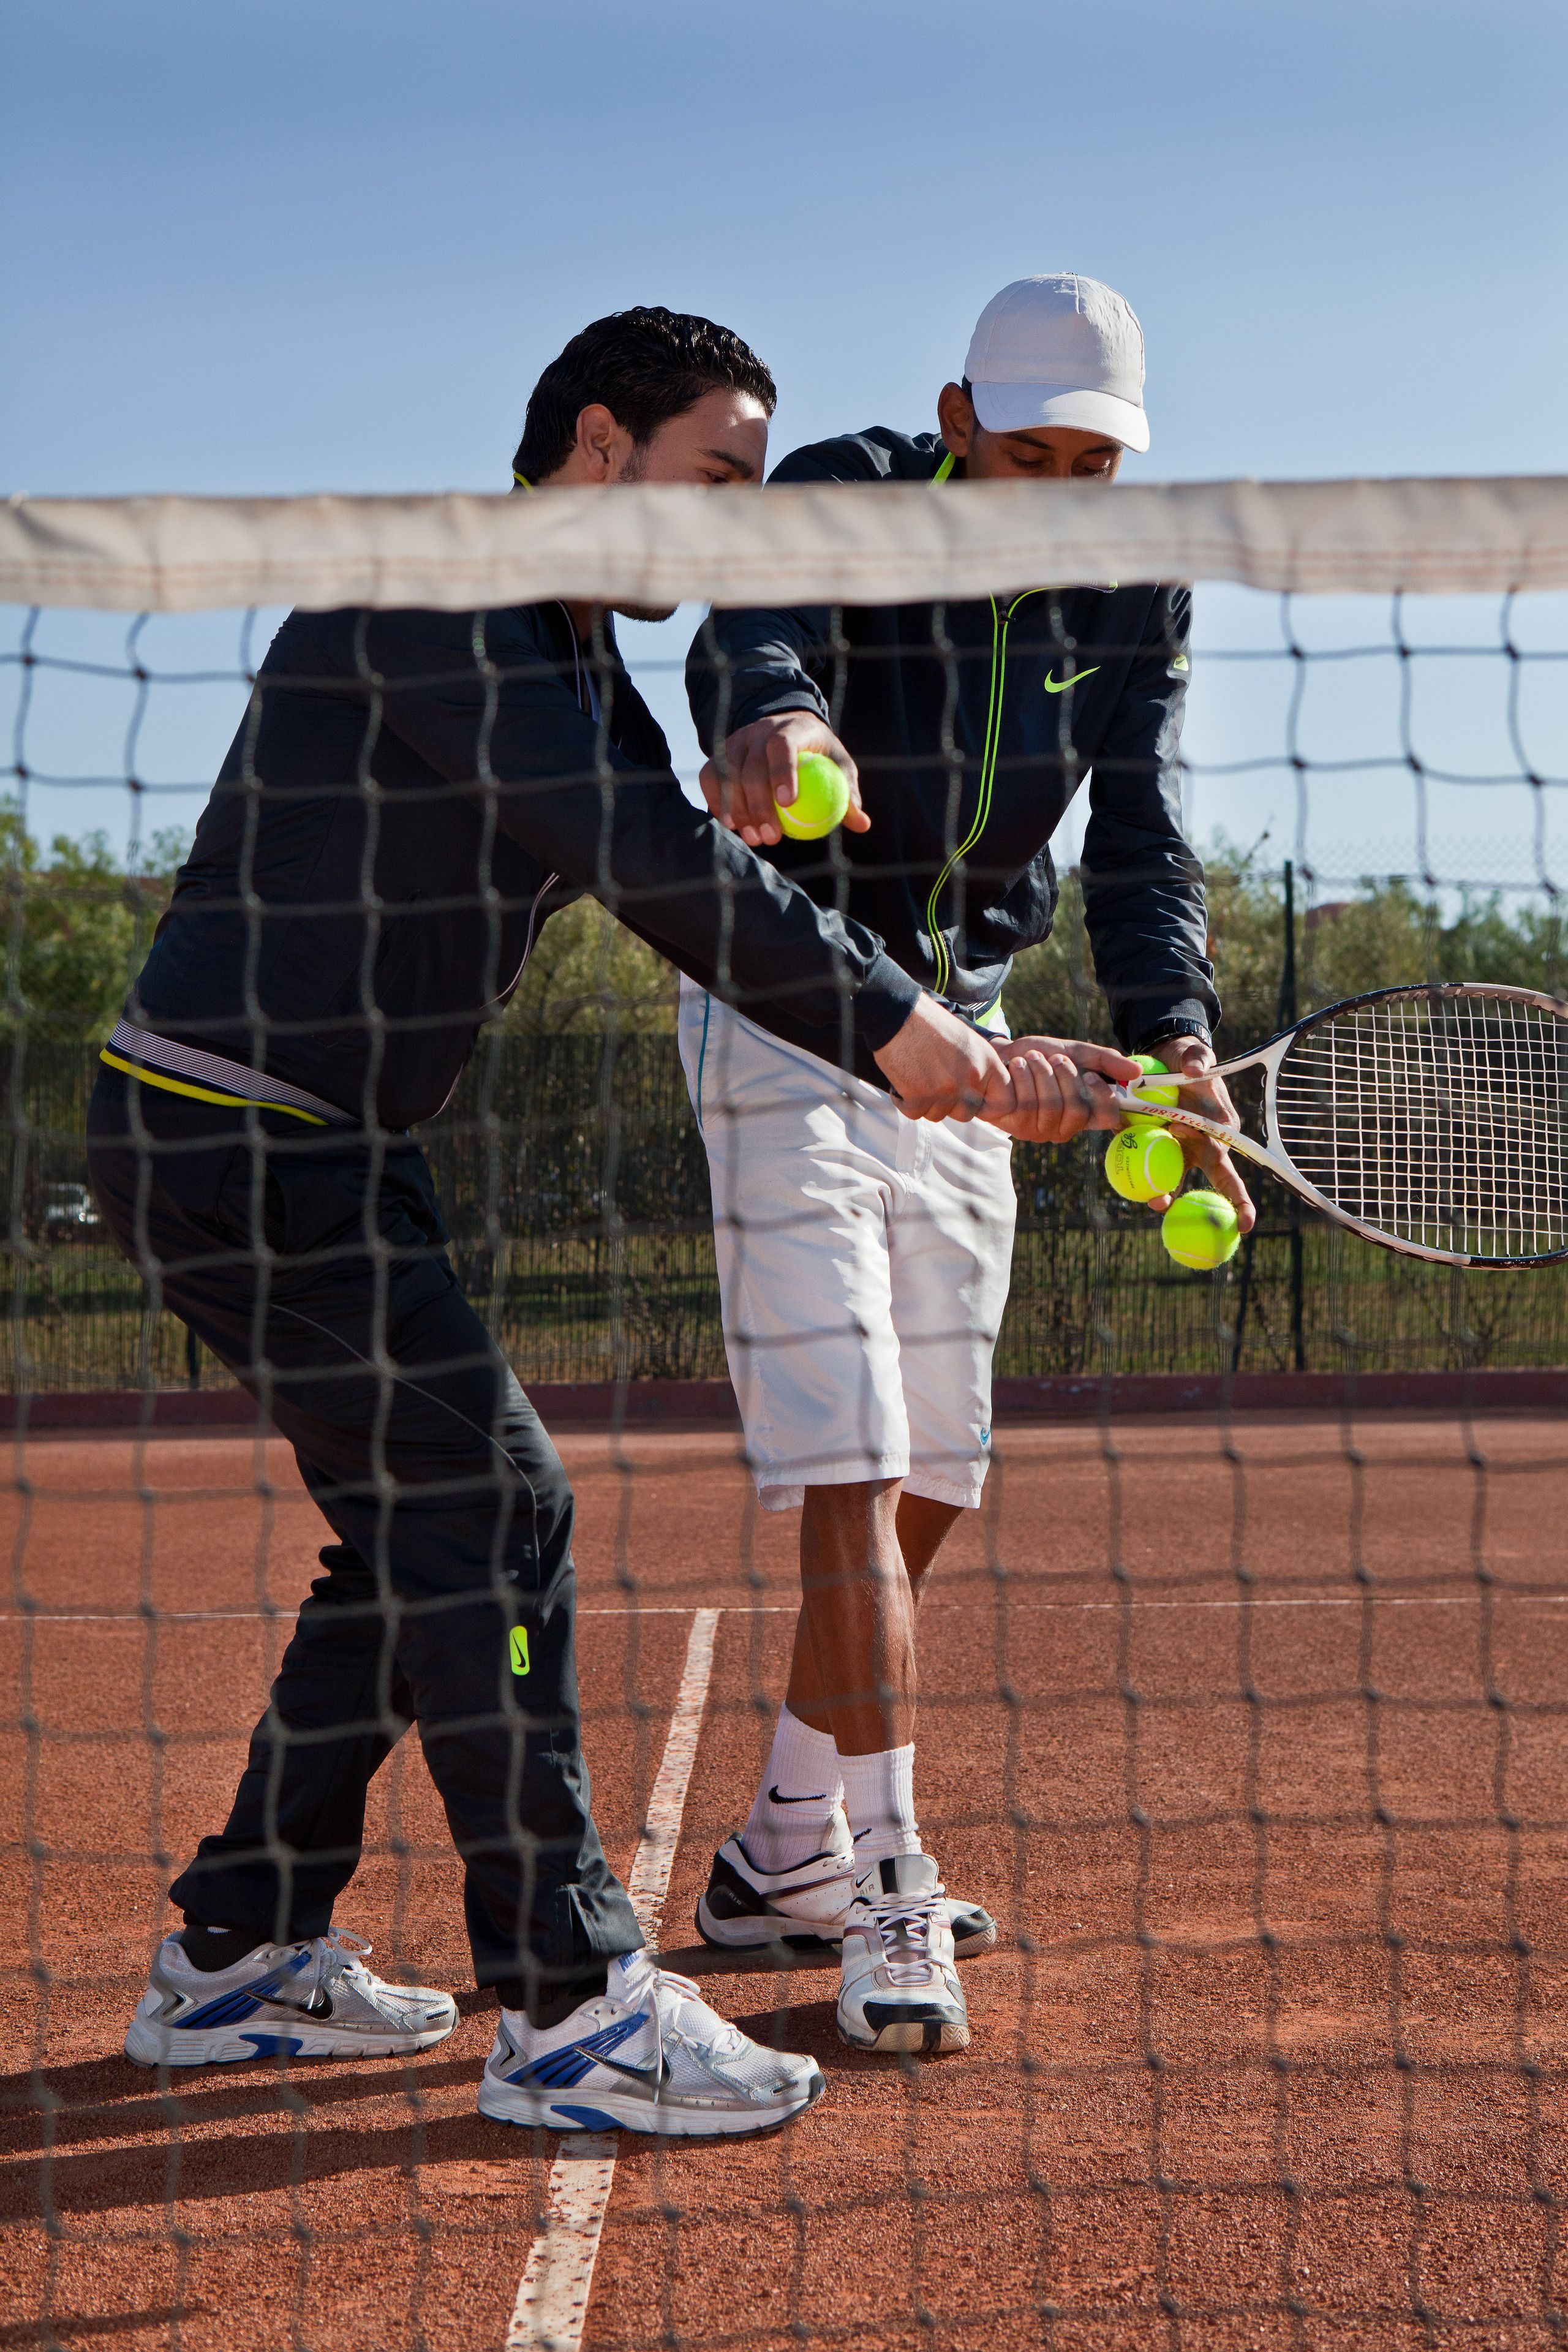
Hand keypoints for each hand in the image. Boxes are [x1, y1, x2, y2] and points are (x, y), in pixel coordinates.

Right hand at [699, 714, 869, 849]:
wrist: (785, 729)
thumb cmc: (818, 754)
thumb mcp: (838, 765)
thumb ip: (847, 792)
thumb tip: (862, 824)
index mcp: (790, 728)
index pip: (782, 746)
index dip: (782, 773)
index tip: (788, 805)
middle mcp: (758, 730)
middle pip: (751, 766)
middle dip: (758, 805)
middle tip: (771, 837)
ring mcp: (735, 741)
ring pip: (727, 775)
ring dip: (737, 810)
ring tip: (754, 839)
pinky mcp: (719, 755)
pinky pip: (711, 779)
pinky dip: (718, 804)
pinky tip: (732, 827)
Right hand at [872, 994, 1013, 1123]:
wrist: (898, 1015)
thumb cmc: (931, 1025)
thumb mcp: (968, 1041)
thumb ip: (980, 1069)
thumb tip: (982, 1093)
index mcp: (986, 1064)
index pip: (1005, 1103)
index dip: (990, 1107)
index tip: (977, 1103)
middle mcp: (969, 1080)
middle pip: (967, 1114)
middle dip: (952, 1105)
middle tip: (937, 1084)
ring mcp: (944, 1090)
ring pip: (938, 1115)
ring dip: (927, 1102)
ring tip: (919, 1076)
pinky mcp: (918, 1096)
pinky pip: (915, 1113)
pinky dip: (906, 1101)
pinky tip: (904, 1080)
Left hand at [983, 1035, 1141, 1142]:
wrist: (1001, 1056)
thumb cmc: (1042, 1057)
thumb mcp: (1076, 1052)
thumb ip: (1105, 1060)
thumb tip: (1137, 1072)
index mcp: (1085, 1112)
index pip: (1109, 1118)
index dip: (1102, 1098)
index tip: (1089, 1075)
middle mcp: (1065, 1127)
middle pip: (1078, 1110)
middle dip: (1065, 1077)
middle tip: (1054, 1058)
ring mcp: (1040, 1130)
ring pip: (1051, 1106)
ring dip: (1042, 1073)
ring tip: (1031, 1058)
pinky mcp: (1016, 1126)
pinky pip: (1027, 1104)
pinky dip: (1023, 1077)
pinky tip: (1016, 1066)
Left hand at [1146, 1036, 1256, 1230]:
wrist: (1166, 1059)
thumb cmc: (1187, 1061)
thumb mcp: (1194, 1057)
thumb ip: (1197, 1061)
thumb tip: (1195, 1071)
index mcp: (1218, 1131)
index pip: (1231, 1168)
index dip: (1240, 1199)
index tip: (1247, 1223)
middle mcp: (1202, 1146)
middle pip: (1205, 1184)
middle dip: (1202, 1207)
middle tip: (1185, 1219)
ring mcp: (1179, 1149)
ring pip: (1173, 1179)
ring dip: (1164, 1194)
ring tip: (1154, 1202)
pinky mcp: (1157, 1146)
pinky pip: (1150, 1166)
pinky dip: (1142, 1174)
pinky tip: (1131, 1186)